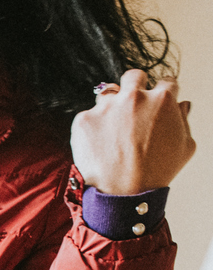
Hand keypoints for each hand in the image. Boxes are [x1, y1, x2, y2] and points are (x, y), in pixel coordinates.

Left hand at [73, 70, 195, 194]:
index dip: (162, 93)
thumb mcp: (185, 146)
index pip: (165, 82)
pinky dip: (92, 128)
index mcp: (163, 99)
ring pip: (107, 93)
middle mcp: (134, 97)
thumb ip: (184, 120)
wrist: (124, 193)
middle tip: (131, 106)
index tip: (156, 103)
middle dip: (135, 87)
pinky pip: (87, 117)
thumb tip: (181, 105)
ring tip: (112, 129)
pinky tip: (98, 145)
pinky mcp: (84, 120)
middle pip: (134, 76)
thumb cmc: (157, 172)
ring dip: (110, 105)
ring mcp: (107, 107)